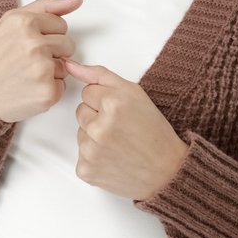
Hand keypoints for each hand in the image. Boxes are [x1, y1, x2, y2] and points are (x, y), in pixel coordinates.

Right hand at [0, 0, 86, 122]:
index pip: (61, 24)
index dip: (45, 35)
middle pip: (68, 44)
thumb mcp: (11, 20)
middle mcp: (34, 44)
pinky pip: (62, 86)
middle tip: (26, 60)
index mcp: (24, 22)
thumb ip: (48, 6)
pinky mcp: (48, 93)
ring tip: (25, 75)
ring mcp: (42, 69)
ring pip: (66, 66)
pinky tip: (29, 88)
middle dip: (52, 52)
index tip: (26, 44)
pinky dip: (49, 89)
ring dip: (51, 71)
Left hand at [63, 59, 189, 199]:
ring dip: (94, 137)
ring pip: (80, 133)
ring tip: (119, 144)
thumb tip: (70, 66)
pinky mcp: (85, 170)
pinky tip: (113, 159)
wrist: (167, 172)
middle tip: (121, 129)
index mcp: (112, 103)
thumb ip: (100, 76)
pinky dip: (94, 158)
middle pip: (80, 111)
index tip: (122, 112)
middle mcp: (98, 128)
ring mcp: (90, 151)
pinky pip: (80, 156)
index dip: (106, 101)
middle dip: (97, 117)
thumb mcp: (135, 94)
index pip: (87, 91)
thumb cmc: (154, 132)